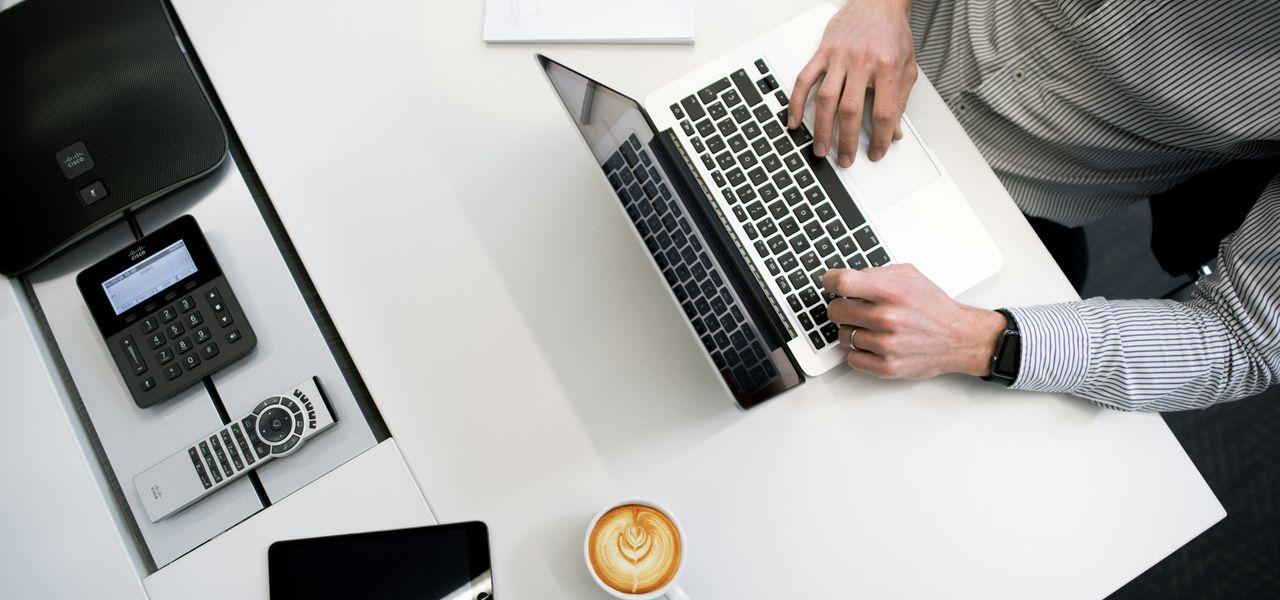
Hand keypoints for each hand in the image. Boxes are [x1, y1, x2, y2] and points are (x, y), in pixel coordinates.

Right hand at [789, 0, 917, 166]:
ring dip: (822, 128)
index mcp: (887, 66)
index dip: (881, 138)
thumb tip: (895, 132)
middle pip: (851, 110)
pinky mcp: (822, 52)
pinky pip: (804, 79)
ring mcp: (839, 57)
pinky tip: (794, 120)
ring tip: (820, 148)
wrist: (878, 1)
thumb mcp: (907, 66)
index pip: (884, 111)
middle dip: (847, 140)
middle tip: (845, 159)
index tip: (877, 152)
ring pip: (826, 99)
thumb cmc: (892, 33)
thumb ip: (900, 100)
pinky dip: (797, 102)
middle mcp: (862, 61)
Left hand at [823, 264, 1005, 378]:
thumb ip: (877, 273)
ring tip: (872, 327)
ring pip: (842, 336)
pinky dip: (859, 352)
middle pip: (835, 311)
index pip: (842, 283)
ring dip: (852, 331)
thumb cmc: (933, 307)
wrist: (959, 338)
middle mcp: (887, 318)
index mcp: (892, 292)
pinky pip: (852, 358)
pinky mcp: (887, 367)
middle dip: (841, 307)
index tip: (830, 283)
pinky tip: (873, 344)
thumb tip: (848, 276)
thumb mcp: (910, 276)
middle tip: (854, 308)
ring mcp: (886, 345)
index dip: (830, 281)